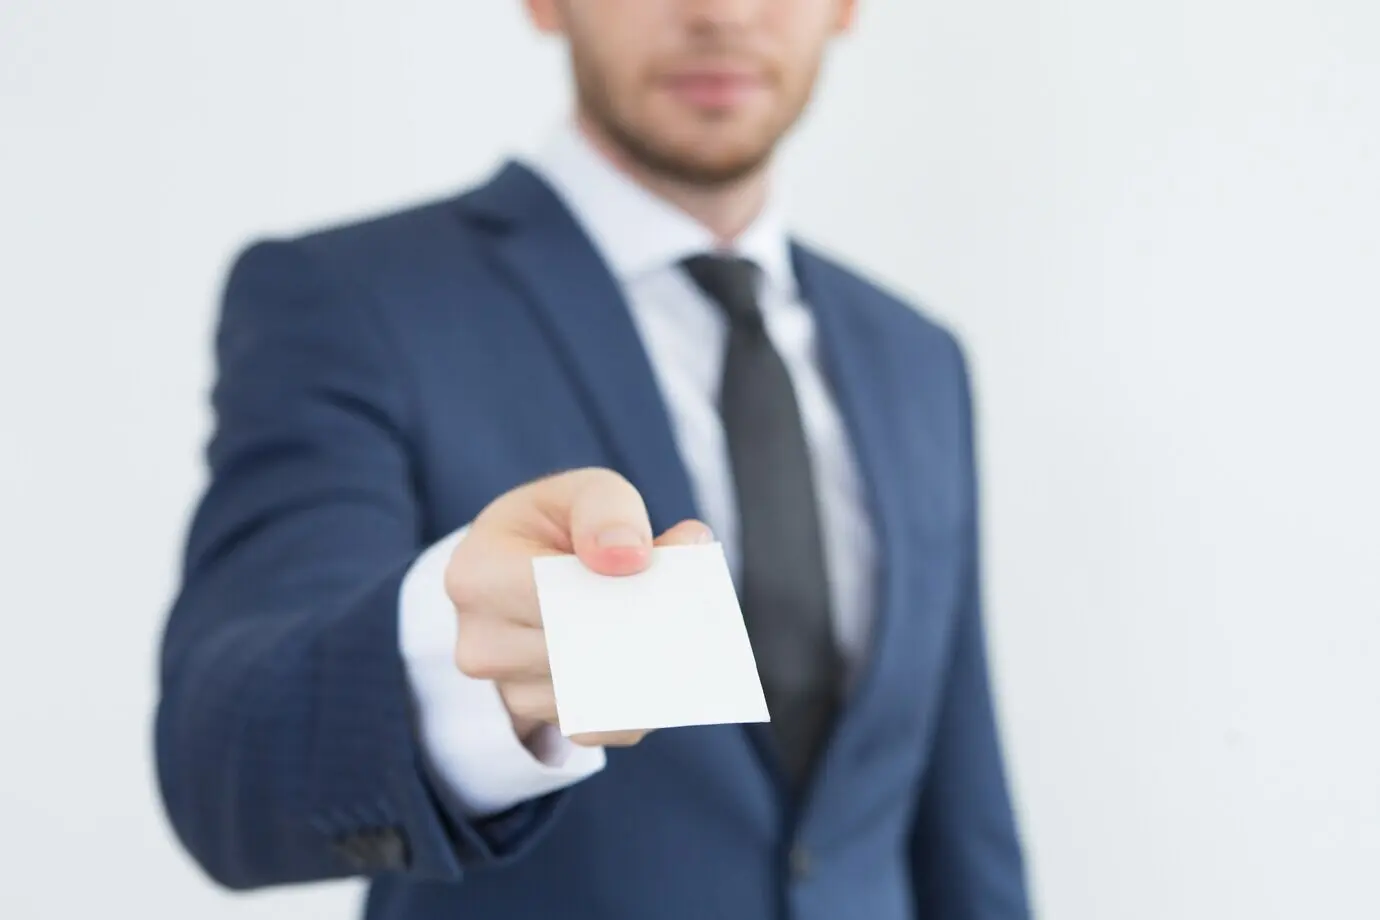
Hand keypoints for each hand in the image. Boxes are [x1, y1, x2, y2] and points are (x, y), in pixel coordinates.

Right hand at [445, 467, 712, 747]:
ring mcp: (509, 691)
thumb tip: (632, 556)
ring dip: (651, 661)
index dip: (616, 587)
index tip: (660, 573)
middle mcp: (482, 643)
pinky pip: (610, 723)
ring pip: (601, 691)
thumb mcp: (578, 493)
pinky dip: (647, 695)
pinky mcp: (546, 721)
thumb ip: (607, 509)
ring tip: (680, 623)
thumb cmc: (556, 527)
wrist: (523, 572)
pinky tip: (664, 659)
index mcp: (476, 574)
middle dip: (645, 626)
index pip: (553, 594)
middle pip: (582, 648)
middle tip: (694, 606)